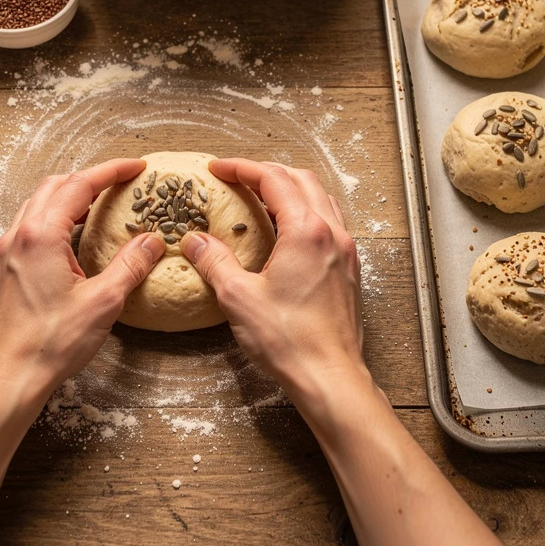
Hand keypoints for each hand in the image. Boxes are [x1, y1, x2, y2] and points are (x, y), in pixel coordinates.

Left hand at [0, 158, 165, 415]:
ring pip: (39, 203)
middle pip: (56, 185)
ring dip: (70, 195)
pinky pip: (30, 224)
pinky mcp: (4, 267)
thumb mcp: (103, 302)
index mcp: (41, 235)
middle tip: (120, 182)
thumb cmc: (49, 344)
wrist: (8, 377)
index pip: (80, 184)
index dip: (111, 171)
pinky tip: (72, 235)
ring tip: (99, 203)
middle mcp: (19, 235)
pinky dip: (54, 216)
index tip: (135, 167)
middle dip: (90, 177)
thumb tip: (152, 241)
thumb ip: (130, 265)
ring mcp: (7, 251)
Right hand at [179, 159, 364, 405]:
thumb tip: (195, 241)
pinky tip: (287, 230)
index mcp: (305, 231)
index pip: (273, 179)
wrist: (330, 377)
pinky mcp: (349, 269)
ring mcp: (345, 250)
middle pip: (301, 179)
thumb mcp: (239, 298)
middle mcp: (331, 233)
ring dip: (290, 189)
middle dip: (267, 171)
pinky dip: (306, 211)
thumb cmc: (289, 341)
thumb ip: (215, 262)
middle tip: (237, 177)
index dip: (242, 168)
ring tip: (261, 197)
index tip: (218, 168)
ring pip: (320, 198)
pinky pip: (329, 222)